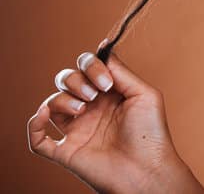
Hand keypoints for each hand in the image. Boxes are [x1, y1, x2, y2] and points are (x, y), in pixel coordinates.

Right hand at [27, 40, 189, 192]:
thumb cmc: (151, 133)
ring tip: (83, 108)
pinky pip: (37, 139)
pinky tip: (45, 115)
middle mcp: (91, 108)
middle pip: (67, 80)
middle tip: (94, 94)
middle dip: (76, 80)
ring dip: (62, 98)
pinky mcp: (66, 151)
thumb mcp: (144, 94)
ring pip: (51, 103)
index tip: (106, 81)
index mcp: (109, 93)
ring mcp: (77, 129)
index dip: (91, 66)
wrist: (147, 169)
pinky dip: (34, 124)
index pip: (87, 68)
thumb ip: (121, 72)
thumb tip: (102, 52)